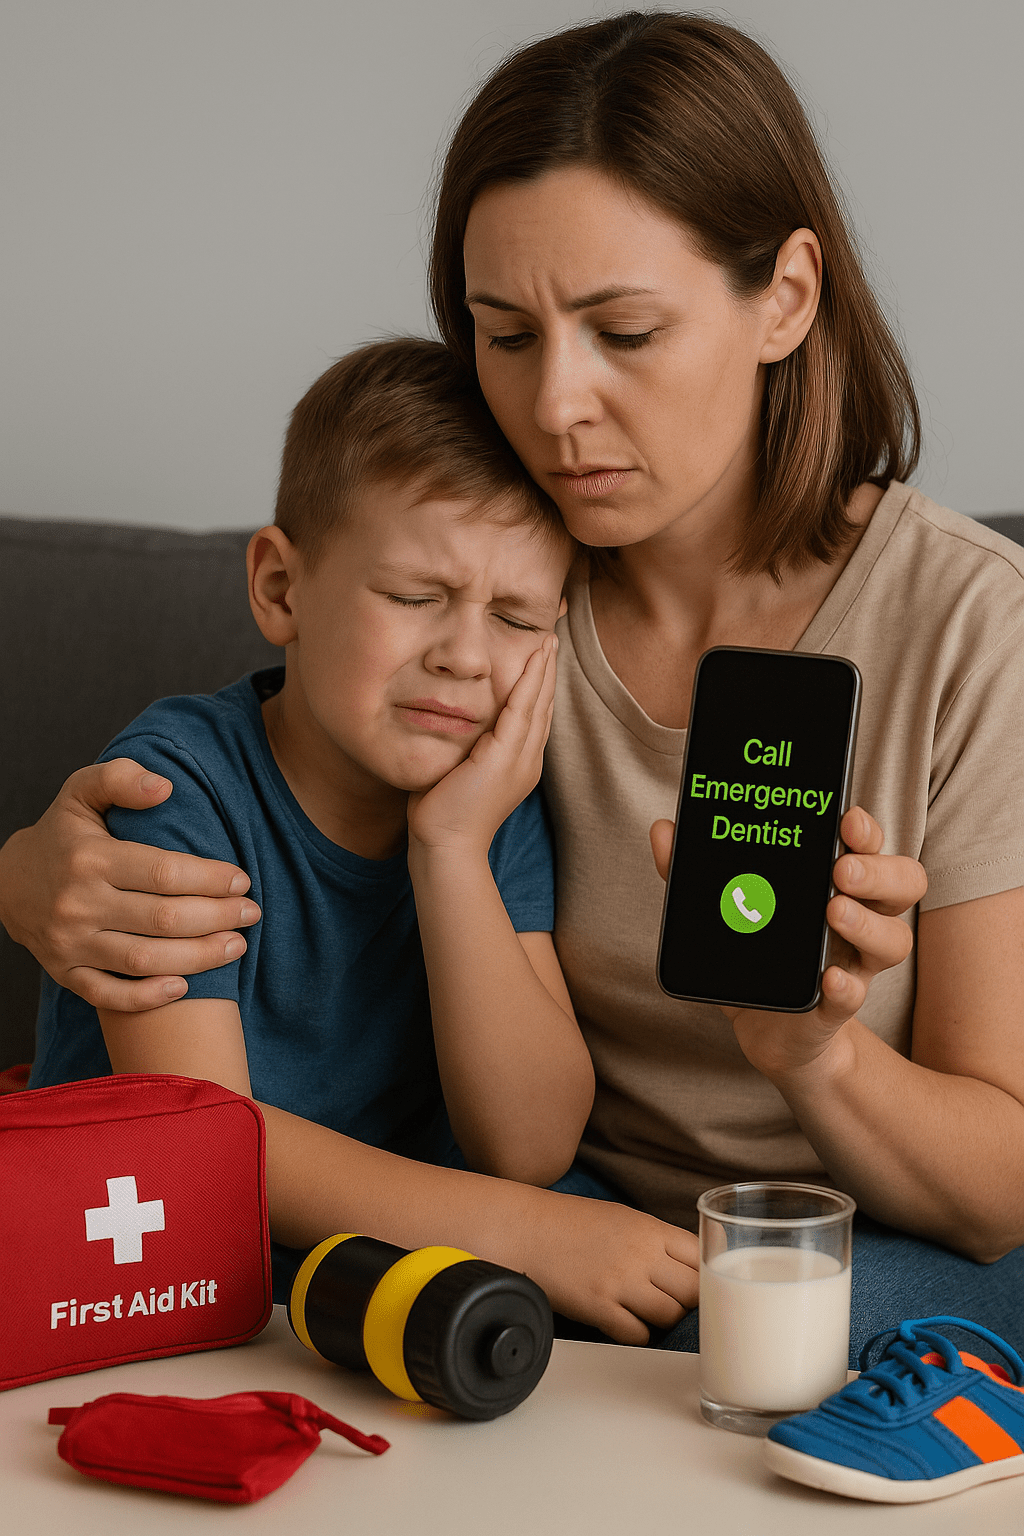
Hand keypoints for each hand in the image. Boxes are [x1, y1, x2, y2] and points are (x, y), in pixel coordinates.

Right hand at [0, 759, 260, 1010]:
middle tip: (251, 913)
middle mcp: (78, 904)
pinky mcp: (64, 973)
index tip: (242, 880)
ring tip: (237, 946)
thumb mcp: (82, 792)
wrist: (6, 881)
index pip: (163, 873)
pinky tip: (184, 986)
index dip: (210, 879)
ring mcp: (70, 944)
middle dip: (217, 918)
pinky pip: (109, 995)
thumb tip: (165, 788)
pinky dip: (147, 998)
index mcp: (89, 858)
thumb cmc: (63, 833)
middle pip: (162, 920)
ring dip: (198, 958)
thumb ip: (121, 778)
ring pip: (143, 961)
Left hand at [407, 636, 556, 853]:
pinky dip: (531, 682)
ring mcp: (520, 760)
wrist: (445, 847)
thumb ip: (462, 748)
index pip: (533, 716)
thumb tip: (449, 725)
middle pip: (544, 706)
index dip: (539, 686)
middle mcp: (527, 760)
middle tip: (554, 637)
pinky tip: (535, 659)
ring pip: (538, 703)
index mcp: (518, 765)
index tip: (540, 657)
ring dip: (544, 668)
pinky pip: (523, 710)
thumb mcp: (456, 771)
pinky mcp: (505, 758)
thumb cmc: (442, 815)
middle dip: (548, 670)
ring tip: (549, 639)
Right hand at [518, 1185, 698, 1343]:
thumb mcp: (622, 1217)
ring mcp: (620, 1282)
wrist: (524, 1229)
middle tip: (676, 1303)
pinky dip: (638, 1334)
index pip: (701, 1256)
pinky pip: (638, 1335)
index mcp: (649, 1229)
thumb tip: (688, 1269)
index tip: (700, 1283)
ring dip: (664, 1320)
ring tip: (647, 1311)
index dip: (706, 1273)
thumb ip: (656, 1241)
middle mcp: (640, 1255)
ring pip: (670, 1316)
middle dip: (689, 1301)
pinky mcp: (599, 1308)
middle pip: (694, 1291)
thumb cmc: (570, 1222)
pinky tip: (625, 1321)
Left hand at [649, 805, 926, 1077]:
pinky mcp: (835, 1009)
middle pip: (902, 884)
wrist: (767, 1031)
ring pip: (894, 940)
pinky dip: (844, 989)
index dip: (866, 830)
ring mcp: (853, 965)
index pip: (869, 846)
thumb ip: (693, 873)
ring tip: (834, 911)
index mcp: (836, 885)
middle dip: (879, 870)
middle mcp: (858, 920)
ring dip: (867, 923)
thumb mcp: (723, 912)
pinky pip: (853, 998)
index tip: (845, 819)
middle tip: (841, 869)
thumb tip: (663, 830)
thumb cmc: (755, 956)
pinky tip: (828, 980)